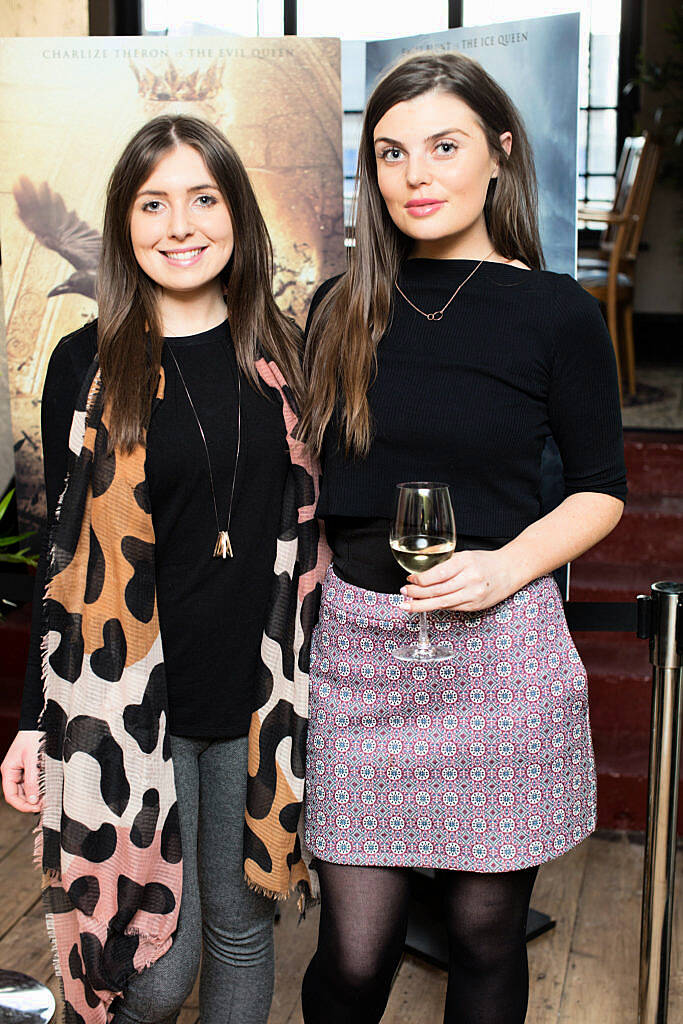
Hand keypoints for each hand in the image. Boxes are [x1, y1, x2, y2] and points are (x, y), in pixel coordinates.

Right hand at [1, 730, 41, 812]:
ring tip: (47, 797)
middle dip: (30, 801)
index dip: (22, 805)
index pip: (11, 796)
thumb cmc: (34, 738)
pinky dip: (38, 787)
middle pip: (18, 794)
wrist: (41, 723)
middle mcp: (13, 772)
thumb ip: (32, 781)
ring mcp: (21, 769)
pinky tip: (47, 789)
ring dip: (35, 795)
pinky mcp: (29, 767)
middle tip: (44, 804)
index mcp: (8, 771)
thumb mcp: (33, 761)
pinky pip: (32, 781)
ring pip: (26, 789)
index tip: (36, 808)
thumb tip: (33, 800)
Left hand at [400, 549, 515, 613]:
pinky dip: (438, 607)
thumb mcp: (465, 555)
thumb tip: (421, 574)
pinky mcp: (475, 606)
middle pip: (437, 591)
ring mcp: (473, 594)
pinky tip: (428, 605)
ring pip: (442, 603)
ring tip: (409, 604)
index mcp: (465, 562)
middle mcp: (470, 579)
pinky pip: (452, 608)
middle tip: (404, 593)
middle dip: (417, 594)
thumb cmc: (485, 561)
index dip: (420, 579)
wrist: (510, 570)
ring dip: (423, 605)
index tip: (410, 579)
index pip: (437, 574)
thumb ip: (445, 564)